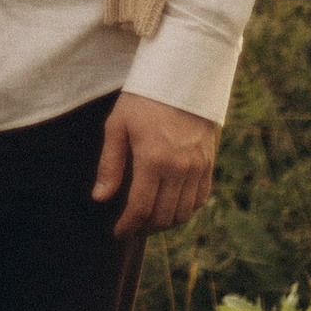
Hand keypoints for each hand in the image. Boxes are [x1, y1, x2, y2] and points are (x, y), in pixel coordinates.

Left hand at [93, 90, 217, 234]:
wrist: (182, 77)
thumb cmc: (143, 99)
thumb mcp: (118, 125)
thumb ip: (110, 164)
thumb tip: (101, 198)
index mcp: (153, 160)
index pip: (141, 208)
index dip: (128, 226)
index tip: (118, 232)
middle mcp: (179, 168)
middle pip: (163, 216)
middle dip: (145, 228)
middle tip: (130, 228)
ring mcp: (198, 168)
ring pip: (183, 212)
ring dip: (165, 223)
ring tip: (148, 221)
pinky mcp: (209, 164)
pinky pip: (200, 199)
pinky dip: (186, 211)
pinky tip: (171, 209)